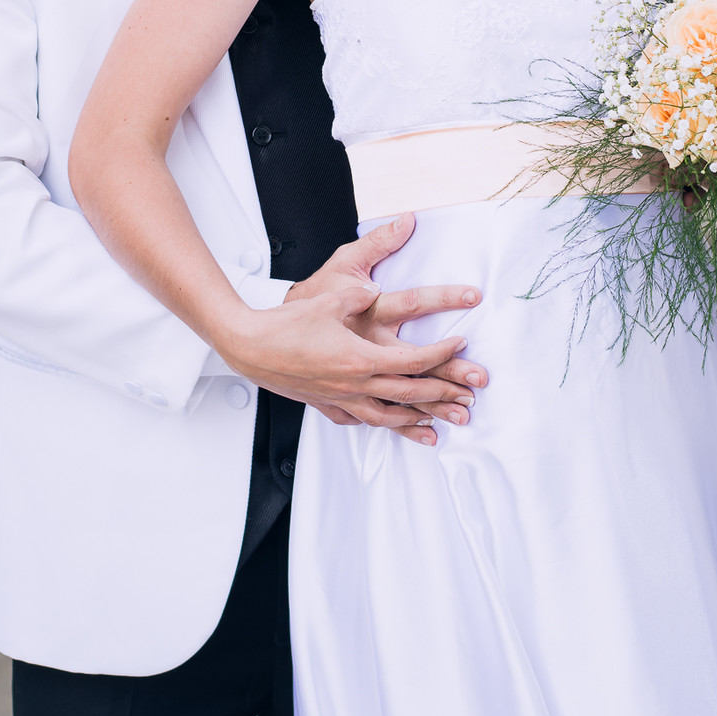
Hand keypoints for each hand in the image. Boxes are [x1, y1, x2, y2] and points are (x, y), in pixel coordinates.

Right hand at [216, 215, 485, 446]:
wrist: (250, 346)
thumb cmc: (288, 323)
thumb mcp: (330, 298)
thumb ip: (359, 294)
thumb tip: (376, 289)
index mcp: (361, 358)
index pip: (413, 360)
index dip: (442, 354)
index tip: (460, 345)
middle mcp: (354, 384)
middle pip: (408, 394)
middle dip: (441, 395)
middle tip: (466, 396)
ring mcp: (340, 398)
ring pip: (386, 417)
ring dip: (415, 421)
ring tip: (437, 426)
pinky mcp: (325, 403)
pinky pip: (359, 420)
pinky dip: (378, 424)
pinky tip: (386, 425)